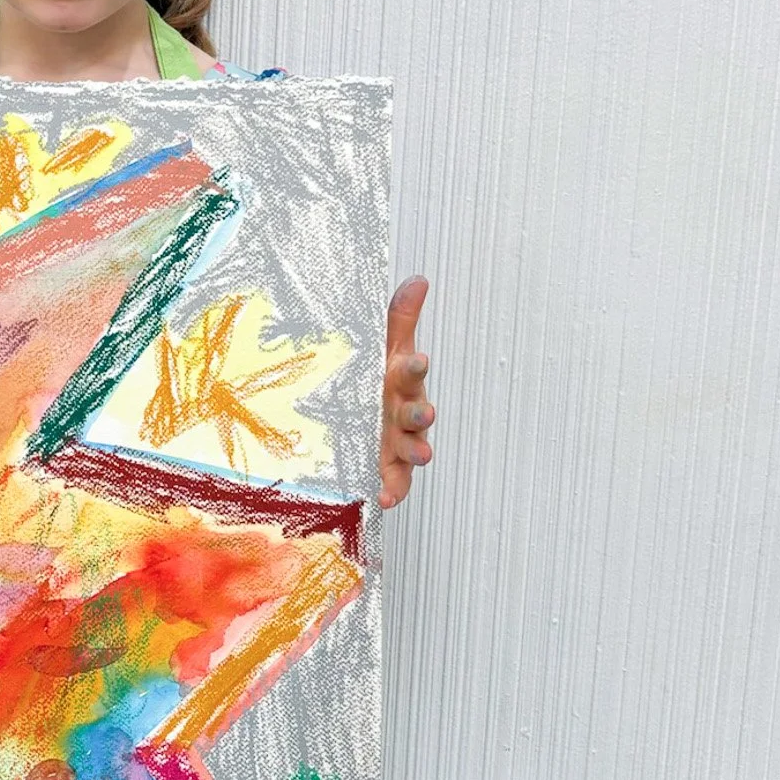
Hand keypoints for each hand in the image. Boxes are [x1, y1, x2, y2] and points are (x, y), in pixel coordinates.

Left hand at [379, 277, 433, 509]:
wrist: (356, 414)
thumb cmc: (375, 378)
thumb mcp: (381, 348)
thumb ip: (399, 318)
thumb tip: (418, 280)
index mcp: (401, 382)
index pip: (411, 371)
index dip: (415, 366)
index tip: (418, 359)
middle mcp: (404, 413)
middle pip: (418, 414)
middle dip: (422, 415)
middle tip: (423, 414)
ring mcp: (398, 441)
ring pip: (414, 449)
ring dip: (417, 452)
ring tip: (420, 456)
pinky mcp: (387, 466)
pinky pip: (396, 482)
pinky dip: (393, 491)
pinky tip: (384, 499)